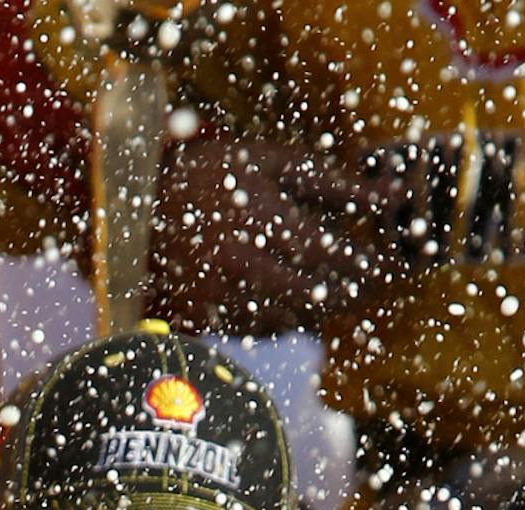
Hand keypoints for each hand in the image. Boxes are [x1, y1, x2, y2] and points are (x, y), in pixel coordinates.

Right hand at [149, 137, 412, 334]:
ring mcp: (218, 298)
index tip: (377, 266)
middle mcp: (242, 265)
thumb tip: (392, 196)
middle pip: (312, 298)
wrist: (132, 209)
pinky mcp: (199, 321)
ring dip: (310, 311)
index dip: (359, 265)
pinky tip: (278, 299)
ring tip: (320, 293)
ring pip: (286, 321)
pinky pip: (254, 331)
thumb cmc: (209, 177)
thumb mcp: (266, 163)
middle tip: (357, 288)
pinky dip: (276, 319)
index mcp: (262, 221)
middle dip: (342, 295)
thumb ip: (330, 181)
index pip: (329, 256)